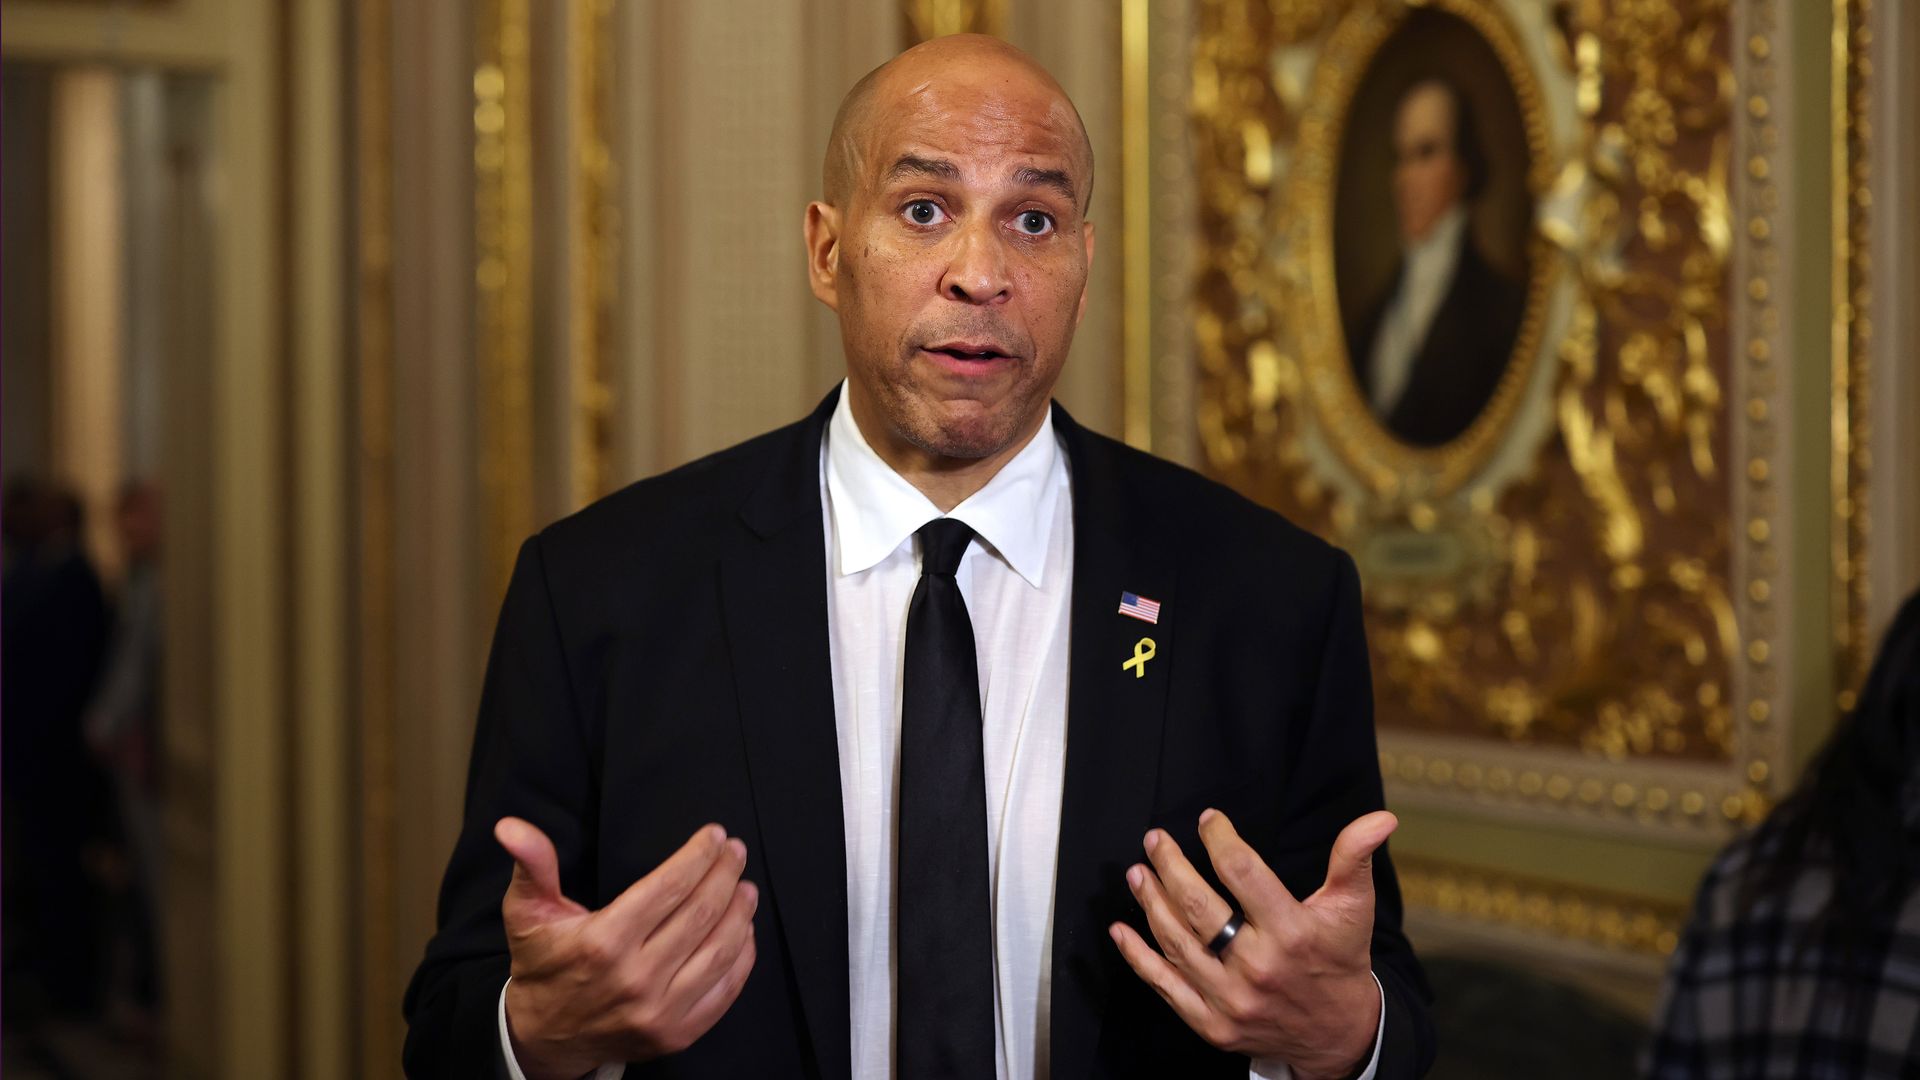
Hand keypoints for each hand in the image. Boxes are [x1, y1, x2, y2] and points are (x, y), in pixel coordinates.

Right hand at [496, 818, 757, 1079]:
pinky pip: (726, 990)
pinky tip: (743, 930)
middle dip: (725, 874)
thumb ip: (531, 866)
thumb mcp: (527, 912)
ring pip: (721, 950)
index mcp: (602, 943)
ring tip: (746, 886)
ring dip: (741, 912)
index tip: (716, 834)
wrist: (545, 1038)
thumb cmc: (542, 965)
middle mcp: (635, 979)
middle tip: (736, 852)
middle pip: (701, 913)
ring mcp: (660, 1012)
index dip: (698, 855)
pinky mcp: (677, 1034)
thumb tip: (512, 826)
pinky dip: (742, 956)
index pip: (668, 887)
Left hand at [1109, 809, 1392, 1078]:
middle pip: (1199, 908)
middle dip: (1171, 867)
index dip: (1219, 839)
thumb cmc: (1340, 959)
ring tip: (1138, 873)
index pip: (1242, 873)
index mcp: (1292, 932)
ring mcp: (1232, 999)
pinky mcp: (1213, 1025)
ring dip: (1150, 904)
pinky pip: (1165, 986)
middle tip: (1154, 840)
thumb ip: (1355, 858)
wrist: (1339, 1035)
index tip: (1208, 820)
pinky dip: (1138, 958)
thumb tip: (1381, 818)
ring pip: (1177, 943)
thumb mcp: (1353, 907)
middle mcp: (1259, 966)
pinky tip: (1121, 930)